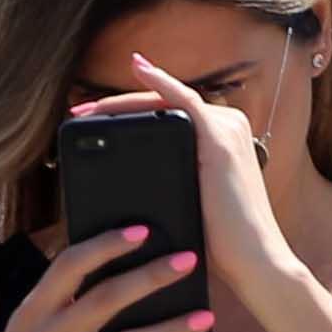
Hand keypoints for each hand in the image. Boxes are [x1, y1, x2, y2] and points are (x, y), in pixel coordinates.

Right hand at [0, 224, 215, 331]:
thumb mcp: (27, 326)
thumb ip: (60, 299)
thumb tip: (112, 264)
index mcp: (34, 310)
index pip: (71, 266)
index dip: (107, 245)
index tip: (142, 231)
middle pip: (108, 299)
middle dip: (152, 276)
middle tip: (189, 260)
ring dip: (170, 331)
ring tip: (205, 317)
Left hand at [71, 52, 301, 307]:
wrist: (252, 263)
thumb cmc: (220, 244)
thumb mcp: (187, 205)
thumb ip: (168, 182)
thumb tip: (124, 180)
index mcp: (220, 139)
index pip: (166, 117)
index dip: (126, 114)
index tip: (91, 121)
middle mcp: (227, 126)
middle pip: (161, 106)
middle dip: (116, 107)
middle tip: (79, 110)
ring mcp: (226, 128)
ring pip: (165, 102)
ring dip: (123, 100)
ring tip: (86, 108)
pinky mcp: (219, 138)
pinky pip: (184, 101)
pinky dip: (161, 81)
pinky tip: (138, 68)